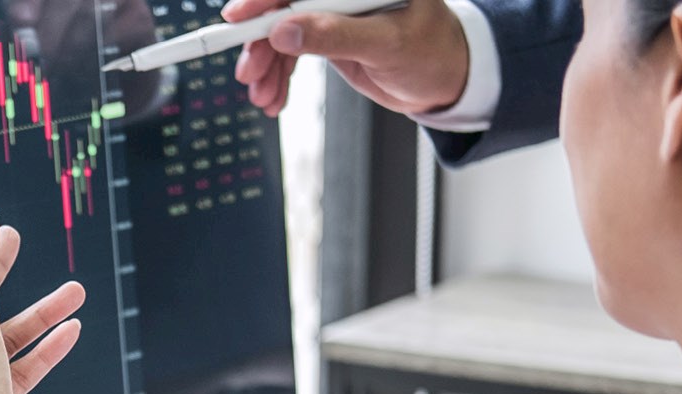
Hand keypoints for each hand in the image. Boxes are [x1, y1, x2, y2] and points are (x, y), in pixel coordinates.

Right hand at [224, 0, 471, 119]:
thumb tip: (286, 30)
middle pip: (284, 6)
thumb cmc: (432, 53)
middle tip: (250, 74)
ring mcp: (333, 10)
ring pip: (282, 31)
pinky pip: (291, 49)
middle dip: (261, 43)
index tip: (237, 17)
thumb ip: (336, 35)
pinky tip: (274, 96)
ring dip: (267, 66)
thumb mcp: (387, 44)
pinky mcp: (328, 32)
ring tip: (264, 96)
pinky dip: (279, 75)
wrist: (444, 79)